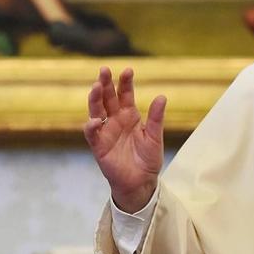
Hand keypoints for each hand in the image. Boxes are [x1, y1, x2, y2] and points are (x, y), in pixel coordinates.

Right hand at [84, 67, 165, 212]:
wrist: (141, 183)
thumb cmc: (148, 160)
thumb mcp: (155, 137)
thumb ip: (156, 118)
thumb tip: (162, 96)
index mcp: (129, 115)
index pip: (125, 94)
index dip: (125, 82)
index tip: (128, 70)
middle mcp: (115, 120)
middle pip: (107, 98)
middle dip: (105, 83)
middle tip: (104, 70)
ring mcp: (106, 132)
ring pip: (96, 111)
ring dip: (95, 99)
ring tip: (97, 87)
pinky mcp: (99, 146)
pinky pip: (92, 134)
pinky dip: (91, 126)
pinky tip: (95, 120)